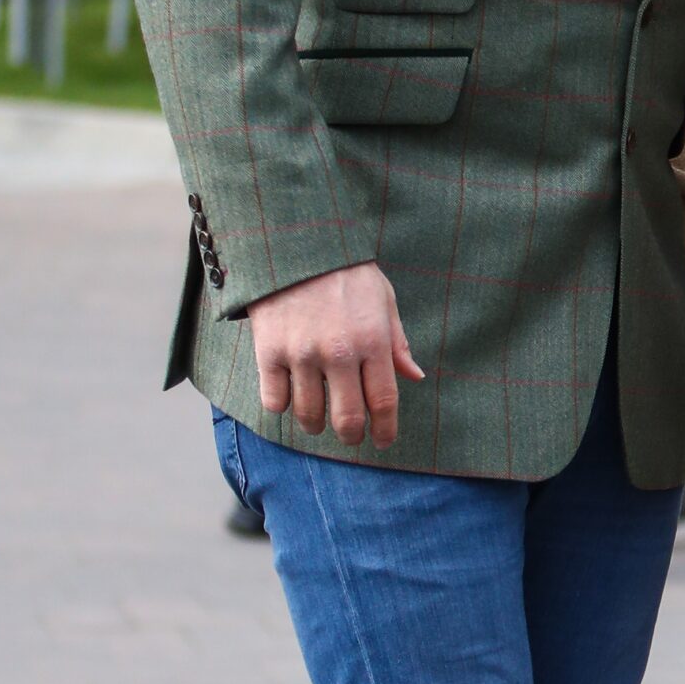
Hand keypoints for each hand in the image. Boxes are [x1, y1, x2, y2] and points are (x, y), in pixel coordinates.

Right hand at [248, 262, 423, 448]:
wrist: (294, 242)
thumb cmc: (345, 272)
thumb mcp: (383, 299)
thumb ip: (398, 342)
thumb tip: (415, 377)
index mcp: (373, 340)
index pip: (384, 401)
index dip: (386, 428)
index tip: (384, 440)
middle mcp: (339, 351)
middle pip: (348, 417)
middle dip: (352, 436)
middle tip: (351, 437)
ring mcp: (302, 353)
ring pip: (309, 414)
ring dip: (315, 426)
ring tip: (318, 422)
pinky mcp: (269, 350)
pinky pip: (274, 399)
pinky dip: (282, 406)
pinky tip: (289, 399)